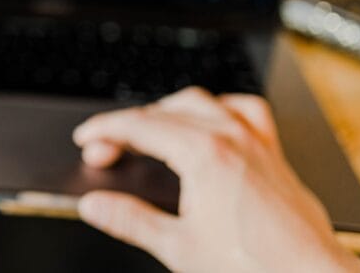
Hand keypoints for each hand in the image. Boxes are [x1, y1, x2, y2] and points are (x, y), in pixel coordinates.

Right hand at [73, 87, 359, 272]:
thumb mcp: (178, 247)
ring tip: (147, 129)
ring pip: (202, 102)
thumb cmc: (255, 266)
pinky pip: (245, 111)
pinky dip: (220, 109)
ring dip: (167, 110)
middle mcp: (231, 138)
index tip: (86, 137)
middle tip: (105, 150)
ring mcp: (255, 142)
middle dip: (128, 126)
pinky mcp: (273, 154)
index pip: (140, 126)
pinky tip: (211, 121)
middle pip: (164, 111)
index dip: (105, 129)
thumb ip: (130, 220)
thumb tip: (95, 205)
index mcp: (203, 154)